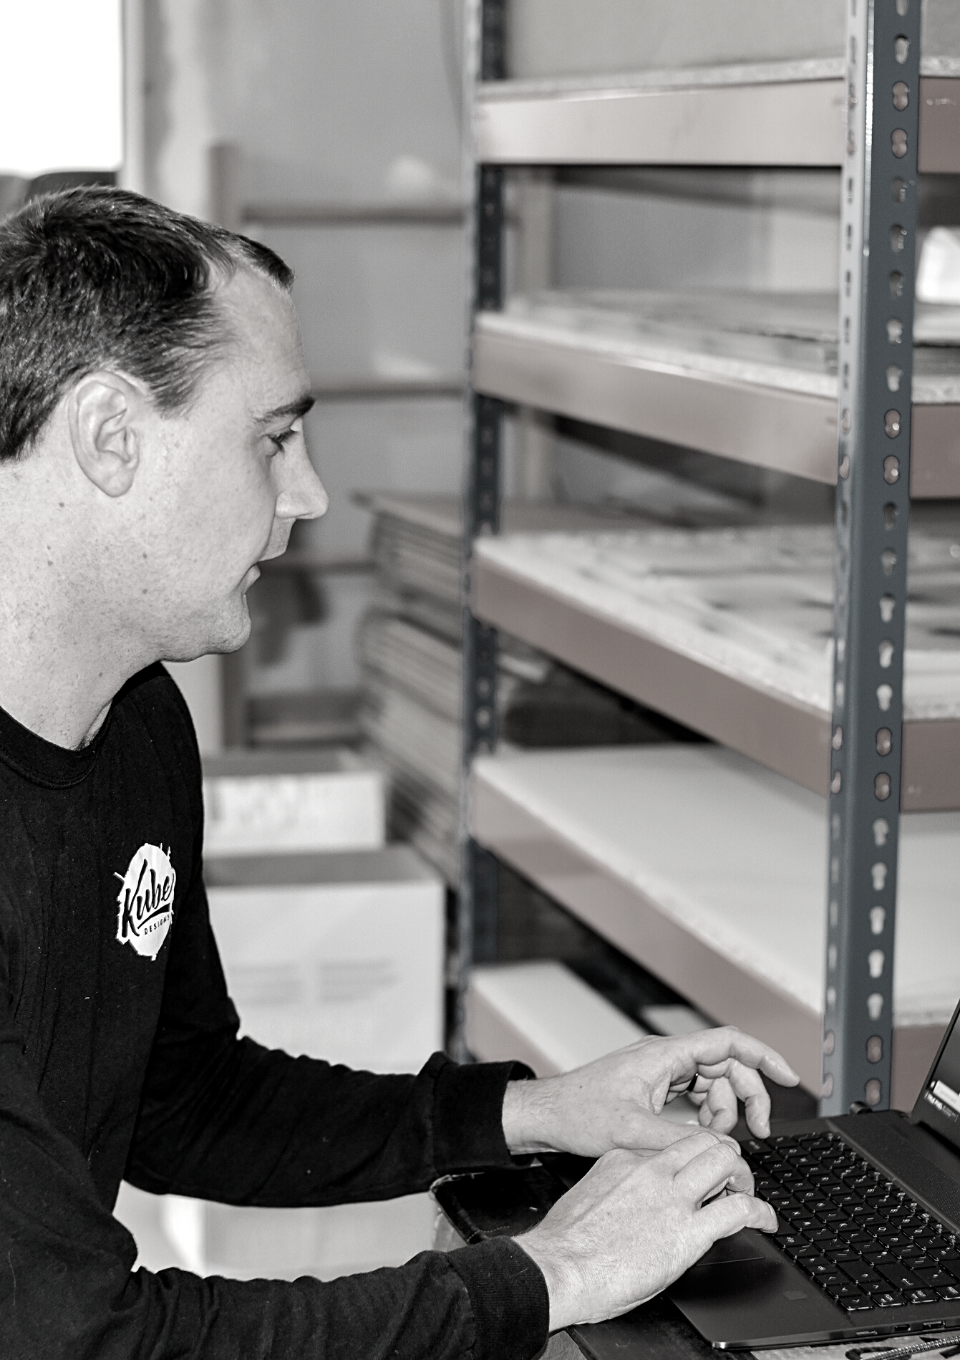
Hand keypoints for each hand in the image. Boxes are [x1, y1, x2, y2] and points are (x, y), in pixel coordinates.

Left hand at [501, 1027, 799, 1156]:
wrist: (546, 1117)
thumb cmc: (578, 1113)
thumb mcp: (634, 1132)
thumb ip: (682, 1138)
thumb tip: (722, 1147)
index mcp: (665, 1055)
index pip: (727, 1043)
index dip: (763, 1056)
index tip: (788, 1076)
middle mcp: (665, 1058)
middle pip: (726, 1067)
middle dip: (747, 1097)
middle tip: (759, 1132)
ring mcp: (659, 1073)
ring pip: (712, 1084)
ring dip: (724, 1111)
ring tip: (715, 1139)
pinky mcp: (653, 1089)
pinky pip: (694, 1096)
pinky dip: (705, 1115)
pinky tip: (700, 1135)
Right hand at [515, 1130, 777, 1330]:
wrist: (560, 1267)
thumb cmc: (566, 1243)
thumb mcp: (592, 1194)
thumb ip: (619, 1187)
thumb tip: (636, 1199)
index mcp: (625, 1157)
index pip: (672, 1143)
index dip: (692, 1156)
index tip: (698, 1172)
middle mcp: (652, 1169)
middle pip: (705, 1141)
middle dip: (724, 1157)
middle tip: (731, 1178)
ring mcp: (672, 1198)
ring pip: (725, 1163)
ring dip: (743, 1178)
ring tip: (748, 1194)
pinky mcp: (688, 1232)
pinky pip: (738, 1210)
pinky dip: (760, 1212)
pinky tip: (766, 1220)